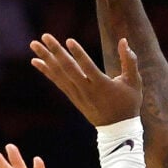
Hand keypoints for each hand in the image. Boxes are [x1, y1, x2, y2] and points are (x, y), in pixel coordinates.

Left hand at [29, 33, 143, 128]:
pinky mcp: (73, 97)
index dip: (78, 54)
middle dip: (56, 52)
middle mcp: (87, 90)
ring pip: (59, 74)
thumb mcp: (134, 82)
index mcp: (102, 86)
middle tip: (44, 36)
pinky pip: (58, 82)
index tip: (68, 41)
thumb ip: (130, 61)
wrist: (118, 130)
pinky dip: (46, 71)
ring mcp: (78, 95)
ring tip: (33, 44)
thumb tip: (124, 41)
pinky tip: (36, 61)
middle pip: (68, 69)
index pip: (88, 68)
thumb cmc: (128, 103)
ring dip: (46, 58)